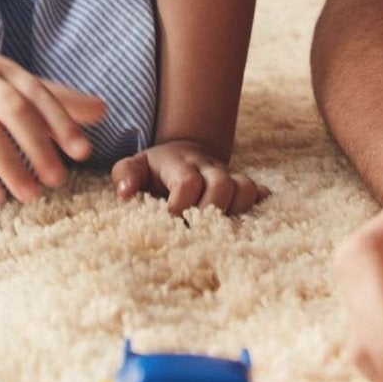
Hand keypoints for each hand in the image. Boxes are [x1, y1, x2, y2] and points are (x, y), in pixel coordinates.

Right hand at [0, 50, 106, 205]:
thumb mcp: (10, 82)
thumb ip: (55, 98)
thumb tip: (104, 110)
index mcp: (3, 70)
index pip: (38, 94)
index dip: (61, 122)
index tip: (83, 152)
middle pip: (13, 111)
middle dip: (38, 146)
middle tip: (58, 180)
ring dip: (9, 165)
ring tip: (30, 195)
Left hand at [111, 139, 271, 215]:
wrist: (185, 151)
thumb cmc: (155, 168)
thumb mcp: (135, 165)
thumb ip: (125, 175)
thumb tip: (126, 193)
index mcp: (179, 163)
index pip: (187, 183)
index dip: (181, 206)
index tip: (171, 222)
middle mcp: (207, 167)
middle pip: (221, 186)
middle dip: (209, 212)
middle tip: (195, 230)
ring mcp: (227, 175)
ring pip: (244, 188)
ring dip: (233, 211)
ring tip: (216, 229)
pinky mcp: (240, 184)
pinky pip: (257, 192)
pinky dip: (256, 206)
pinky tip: (248, 221)